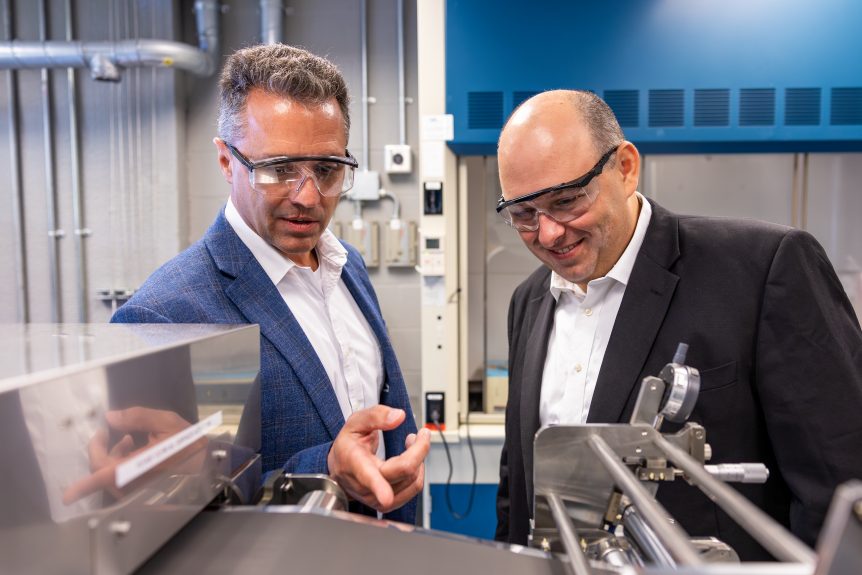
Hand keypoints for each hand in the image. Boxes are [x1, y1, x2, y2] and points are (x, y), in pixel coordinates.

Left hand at [62, 407, 202, 503]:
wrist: (207, 462)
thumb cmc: (189, 443)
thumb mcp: (167, 422)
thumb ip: (138, 417)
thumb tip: (111, 417)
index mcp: (142, 465)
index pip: (107, 476)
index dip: (85, 486)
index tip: (68, 495)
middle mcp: (137, 480)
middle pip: (103, 472)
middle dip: (100, 450)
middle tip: (104, 433)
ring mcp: (139, 488)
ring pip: (111, 478)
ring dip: (111, 458)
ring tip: (127, 440)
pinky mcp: (142, 490)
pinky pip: (120, 482)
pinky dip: (119, 466)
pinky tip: (133, 450)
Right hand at [327, 405, 429, 512]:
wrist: (340, 466)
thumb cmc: (348, 444)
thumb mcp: (356, 422)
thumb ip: (376, 415)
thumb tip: (399, 417)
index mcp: (354, 462)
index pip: (368, 476)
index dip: (378, 487)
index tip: (386, 497)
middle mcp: (364, 485)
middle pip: (403, 471)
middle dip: (419, 449)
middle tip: (421, 433)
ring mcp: (375, 497)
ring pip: (413, 481)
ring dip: (419, 459)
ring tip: (411, 443)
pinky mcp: (386, 504)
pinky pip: (414, 488)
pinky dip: (418, 471)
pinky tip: (410, 459)